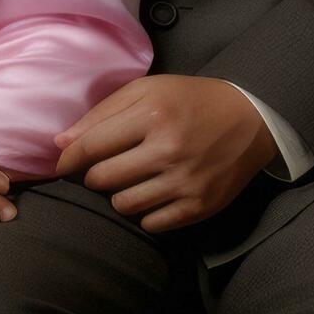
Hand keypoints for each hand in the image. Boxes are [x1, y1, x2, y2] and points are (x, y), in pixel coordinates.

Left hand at [53, 76, 276, 231]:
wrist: (250, 119)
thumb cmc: (190, 100)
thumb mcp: (148, 90)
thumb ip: (103, 113)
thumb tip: (62, 143)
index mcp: (153, 115)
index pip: (91, 146)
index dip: (68, 158)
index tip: (63, 164)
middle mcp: (168, 150)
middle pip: (102, 179)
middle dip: (94, 176)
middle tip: (104, 168)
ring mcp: (185, 182)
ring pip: (123, 205)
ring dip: (118, 195)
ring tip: (130, 180)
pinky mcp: (199, 206)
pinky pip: (151, 223)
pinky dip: (145, 212)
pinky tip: (153, 193)